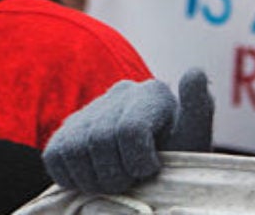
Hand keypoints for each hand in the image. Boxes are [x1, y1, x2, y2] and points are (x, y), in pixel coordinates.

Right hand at [44, 69, 213, 195]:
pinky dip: (72, 178)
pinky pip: (56, 156)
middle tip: (131, 182)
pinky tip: (95, 177)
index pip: (129, 130)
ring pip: (75, 150)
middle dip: (116, 174)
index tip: (152, 170)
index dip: (138, 163)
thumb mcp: (195, 139)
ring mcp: (91, 109)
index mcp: (153, 92)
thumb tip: (195, 72)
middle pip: (100, 141)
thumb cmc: (178, 159)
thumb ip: (198, 108)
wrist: (153, 175)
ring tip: (115, 182)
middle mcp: (121, 92)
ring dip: (94, 180)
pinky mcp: (66, 128)